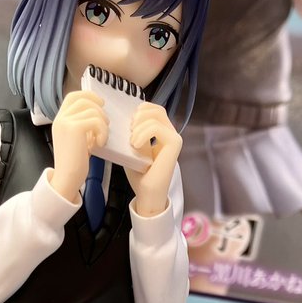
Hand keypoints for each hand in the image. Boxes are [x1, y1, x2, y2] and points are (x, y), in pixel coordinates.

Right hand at [50, 91, 107, 202]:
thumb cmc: (74, 163)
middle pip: (83, 100)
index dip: (89, 96)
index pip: (73, 96)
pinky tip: (100, 144)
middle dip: (99, 109)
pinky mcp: (74, 129)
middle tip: (106, 124)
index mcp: (59, 119)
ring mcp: (66, 122)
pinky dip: (102, 131)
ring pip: (92, 110)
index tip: (101, 104)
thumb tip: (97, 112)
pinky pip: (95, 121)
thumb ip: (82, 124)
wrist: (67, 178)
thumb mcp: (77, 139)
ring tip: (102, 137)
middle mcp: (60, 118)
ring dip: (102, 123)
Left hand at [125, 102, 181, 217]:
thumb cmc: (139, 174)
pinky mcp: (174, 143)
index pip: (153, 109)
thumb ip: (133, 132)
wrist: (146, 193)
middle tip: (129, 131)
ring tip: (132, 142)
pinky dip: (142, 134)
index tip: (128, 125)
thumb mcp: (133, 148)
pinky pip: (156, 127)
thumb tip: (126, 116)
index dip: (139, 111)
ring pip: (156, 116)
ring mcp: (174, 137)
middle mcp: (171, 133)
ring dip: (139, 126)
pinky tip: (135, 145)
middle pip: (156, 109)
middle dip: (139, 116)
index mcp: (162, 133)